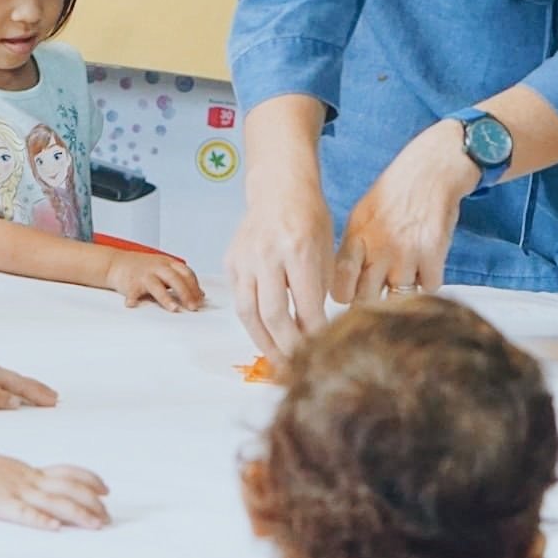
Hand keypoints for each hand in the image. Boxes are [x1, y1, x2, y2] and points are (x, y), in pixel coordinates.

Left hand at [0, 353, 58, 408]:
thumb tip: (17, 402)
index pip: (20, 385)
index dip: (37, 394)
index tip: (54, 401)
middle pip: (16, 380)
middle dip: (35, 389)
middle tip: (52, 396)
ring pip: (4, 380)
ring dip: (21, 387)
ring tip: (31, 393)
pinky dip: (4, 386)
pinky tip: (0, 389)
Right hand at [0, 451, 109, 529]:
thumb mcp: (7, 470)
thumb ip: (24, 478)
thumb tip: (40, 486)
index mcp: (30, 472)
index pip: (68, 472)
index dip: (90, 479)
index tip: (106, 489)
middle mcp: (28, 480)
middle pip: (69, 488)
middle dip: (92, 503)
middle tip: (108, 516)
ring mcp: (16, 492)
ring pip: (54, 501)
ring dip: (78, 513)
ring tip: (96, 524)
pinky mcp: (0, 505)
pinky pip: (24, 513)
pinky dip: (41, 520)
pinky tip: (55, 527)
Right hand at [106, 250, 204, 311]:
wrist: (118, 262)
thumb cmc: (144, 268)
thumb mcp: (165, 269)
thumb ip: (181, 279)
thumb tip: (200, 294)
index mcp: (168, 263)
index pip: (186, 273)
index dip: (195, 287)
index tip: (200, 300)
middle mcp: (157, 267)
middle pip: (174, 278)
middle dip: (186, 293)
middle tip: (193, 307)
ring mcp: (144, 274)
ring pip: (156, 285)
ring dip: (165, 297)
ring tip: (173, 308)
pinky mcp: (130, 282)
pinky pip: (132, 291)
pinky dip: (132, 298)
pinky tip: (132, 304)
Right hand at [226, 175, 334, 358]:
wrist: (279, 189)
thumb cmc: (309, 219)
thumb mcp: (325, 252)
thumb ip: (319, 291)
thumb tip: (316, 332)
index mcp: (298, 250)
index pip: (306, 305)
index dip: (314, 335)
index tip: (323, 352)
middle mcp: (267, 255)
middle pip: (273, 315)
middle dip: (287, 347)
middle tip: (297, 368)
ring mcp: (245, 259)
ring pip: (249, 313)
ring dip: (263, 343)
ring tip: (277, 362)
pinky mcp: (231, 262)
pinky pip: (240, 300)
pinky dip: (252, 323)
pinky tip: (265, 337)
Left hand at [332, 120, 477, 304]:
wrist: (432, 169)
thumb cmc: (396, 191)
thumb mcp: (362, 215)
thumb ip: (351, 250)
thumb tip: (341, 285)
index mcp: (356, 238)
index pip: (340, 289)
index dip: (346, 297)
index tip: (353, 293)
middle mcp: (377, 249)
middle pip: (367, 301)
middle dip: (373, 300)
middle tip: (381, 287)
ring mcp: (406, 254)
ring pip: (399, 298)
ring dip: (404, 289)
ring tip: (406, 266)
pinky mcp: (433, 255)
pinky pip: (429, 288)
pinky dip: (429, 280)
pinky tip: (426, 261)